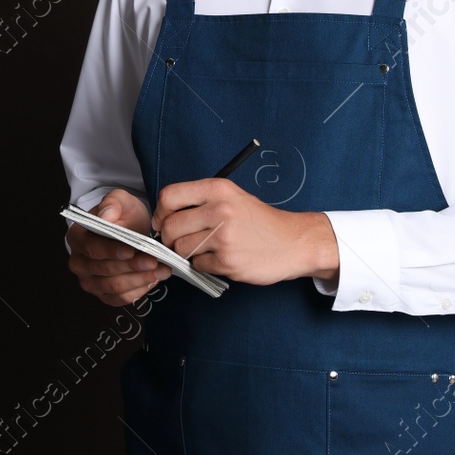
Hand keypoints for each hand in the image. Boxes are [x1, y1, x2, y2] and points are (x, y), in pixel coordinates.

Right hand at [67, 189, 171, 306]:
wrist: (131, 230)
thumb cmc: (123, 216)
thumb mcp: (120, 200)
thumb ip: (113, 202)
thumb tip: (106, 216)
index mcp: (77, 237)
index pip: (91, 248)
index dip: (111, 251)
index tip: (132, 249)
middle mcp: (79, 262)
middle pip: (104, 270)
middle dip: (132, 266)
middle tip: (154, 261)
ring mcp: (90, 281)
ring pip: (114, 287)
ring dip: (139, 279)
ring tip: (160, 270)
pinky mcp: (103, 295)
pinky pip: (120, 299)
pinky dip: (139, 291)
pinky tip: (153, 279)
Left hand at [152, 179, 338, 285]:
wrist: (293, 242)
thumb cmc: (259, 221)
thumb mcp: (232, 197)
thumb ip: (200, 201)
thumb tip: (164, 215)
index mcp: (218, 189)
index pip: (169, 196)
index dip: (161, 212)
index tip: (163, 221)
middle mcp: (220, 210)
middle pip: (170, 227)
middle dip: (170, 238)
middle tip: (181, 241)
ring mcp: (223, 237)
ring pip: (181, 248)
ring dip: (187, 253)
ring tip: (206, 248)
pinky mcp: (228, 261)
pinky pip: (198, 265)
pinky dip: (204, 264)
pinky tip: (220, 258)